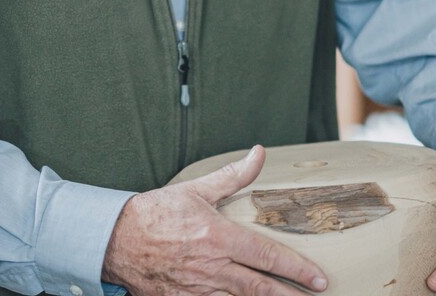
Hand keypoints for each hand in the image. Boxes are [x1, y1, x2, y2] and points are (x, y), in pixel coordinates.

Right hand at [102, 145, 327, 295]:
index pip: (267, 255)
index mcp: (219, 237)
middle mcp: (213, 267)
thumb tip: (258, 154)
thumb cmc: (157, 212)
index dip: (297, 269)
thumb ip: (233, 176)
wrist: (118, 239)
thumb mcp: (197, 189)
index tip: (318, 278)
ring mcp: (199, 290)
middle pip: (261, 288)